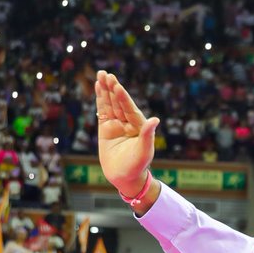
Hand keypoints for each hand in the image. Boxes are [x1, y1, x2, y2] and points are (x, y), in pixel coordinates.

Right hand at [95, 71, 159, 198]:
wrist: (124, 177)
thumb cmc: (137, 166)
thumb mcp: (144, 151)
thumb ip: (147, 135)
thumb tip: (155, 120)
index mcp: (139, 125)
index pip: (129, 108)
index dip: (123, 97)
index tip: (117, 86)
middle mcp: (128, 122)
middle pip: (119, 102)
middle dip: (112, 88)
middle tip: (106, 74)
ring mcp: (117, 124)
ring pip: (110, 104)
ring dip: (105, 90)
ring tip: (100, 75)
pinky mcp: (106, 128)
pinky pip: (103, 111)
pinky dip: (100, 99)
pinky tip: (98, 87)